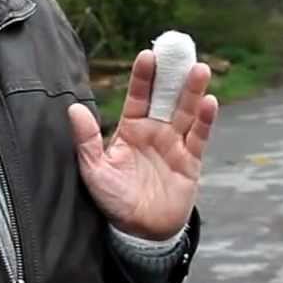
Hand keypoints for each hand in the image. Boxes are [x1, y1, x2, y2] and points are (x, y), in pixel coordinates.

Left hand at [67, 50, 218, 239]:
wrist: (139, 232)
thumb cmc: (114, 200)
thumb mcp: (94, 170)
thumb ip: (86, 140)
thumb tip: (73, 108)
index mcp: (131, 130)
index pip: (138, 97)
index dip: (143, 77)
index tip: (147, 55)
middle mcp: (155, 132)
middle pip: (167, 98)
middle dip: (173, 75)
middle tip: (179, 50)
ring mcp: (175, 145)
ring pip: (186, 112)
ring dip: (193, 91)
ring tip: (199, 69)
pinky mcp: (190, 162)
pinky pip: (199, 138)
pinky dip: (205, 120)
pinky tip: (209, 102)